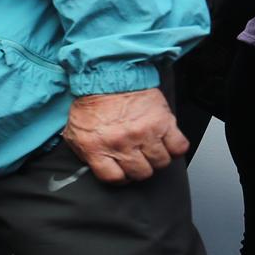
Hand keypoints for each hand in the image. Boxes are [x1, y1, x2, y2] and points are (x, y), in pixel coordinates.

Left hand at [62, 87, 189, 182]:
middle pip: (141, 173)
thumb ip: (84, 153)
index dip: (120, 177)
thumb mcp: (75, 132)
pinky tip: (166, 142)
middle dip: (140, 169)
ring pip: (160, 163)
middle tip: (138, 159)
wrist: (108, 75)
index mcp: (96, 148)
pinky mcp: (163, 121)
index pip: (114, 178)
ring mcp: (144, 133)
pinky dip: (176, 148)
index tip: (123, 172)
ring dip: (157, 158)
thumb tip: (93, 167)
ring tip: (151, 149)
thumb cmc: (92, 102)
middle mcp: (121, 143)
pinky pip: (179, 147)